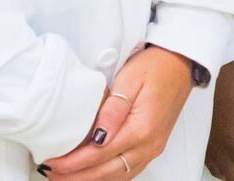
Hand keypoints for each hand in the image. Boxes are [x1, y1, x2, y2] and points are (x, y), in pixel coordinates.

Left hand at [41, 46, 195, 178]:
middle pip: (106, 172)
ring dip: (90, 180)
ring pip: (117, 176)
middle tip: (51, 175)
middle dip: (76, 177)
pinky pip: (127, 172)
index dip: (73, 163)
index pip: (99, 154)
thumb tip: (98, 135)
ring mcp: (152, 149)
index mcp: (142, 128)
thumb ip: (114, 109)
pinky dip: (107, 177)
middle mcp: (149, 145)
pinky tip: (93, 174)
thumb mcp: (131, 78)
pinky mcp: (153, 148)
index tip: (52, 163)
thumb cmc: (156, 67)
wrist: (181, 65)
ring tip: (66, 178)